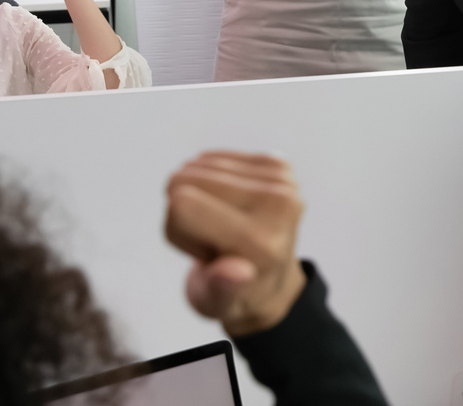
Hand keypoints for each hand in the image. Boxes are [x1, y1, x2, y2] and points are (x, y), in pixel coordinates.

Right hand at [165, 152, 307, 335]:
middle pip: (185, 180)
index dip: (179, 232)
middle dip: (183, 212)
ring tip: (221, 226)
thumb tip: (237, 271)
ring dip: (197, 196)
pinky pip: (213, 157)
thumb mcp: (218, 306)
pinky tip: (228, 207)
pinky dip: (211, 181)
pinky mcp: (279, 165)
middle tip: (213, 240)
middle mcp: (279, 205)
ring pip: (196, 166)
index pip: (181, 204)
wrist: (271, 284)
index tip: (206, 254)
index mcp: (262, 242)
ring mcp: (283, 181)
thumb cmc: (235, 295)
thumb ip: (222, 290)